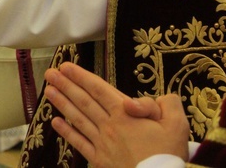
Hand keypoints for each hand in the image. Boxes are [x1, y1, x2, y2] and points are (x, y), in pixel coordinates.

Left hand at [44, 62, 189, 166]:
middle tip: (50, 73)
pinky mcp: (100, 160)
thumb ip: (166, 104)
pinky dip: (66, 132)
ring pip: (78, 119)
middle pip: (84, 101)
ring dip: (62, 103)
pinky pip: (79, 143)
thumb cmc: (169, 155)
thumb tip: (150, 98)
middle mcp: (110, 126)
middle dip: (66, 85)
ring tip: (48, 90)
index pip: (99, 89)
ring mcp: (102, 143)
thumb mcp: (177, 125)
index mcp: (126, 114)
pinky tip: (55, 122)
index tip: (66, 66)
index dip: (82, 76)